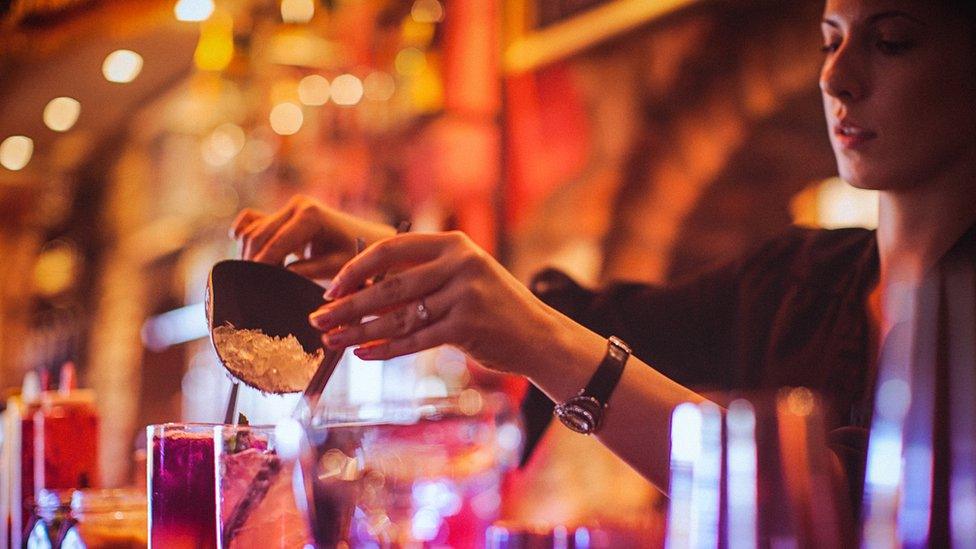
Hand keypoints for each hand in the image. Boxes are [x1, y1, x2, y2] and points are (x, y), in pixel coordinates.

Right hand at [230, 195, 394, 278]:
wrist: (365, 239)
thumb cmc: (354, 255)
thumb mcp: (333, 267)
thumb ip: (304, 272)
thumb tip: (275, 280)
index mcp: (310, 216)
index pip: (275, 244)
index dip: (261, 267)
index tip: (251, 288)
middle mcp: (296, 205)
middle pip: (257, 236)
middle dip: (251, 262)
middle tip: (250, 287)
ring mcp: (287, 207)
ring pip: (251, 231)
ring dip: (248, 254)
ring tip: (258, 278)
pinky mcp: (281, 213)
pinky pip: (251, 222)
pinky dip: (244, 238)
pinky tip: (250, 259)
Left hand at [307, 231, 581, 375]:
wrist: (538, 336)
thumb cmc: (493, 308)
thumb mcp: (463, 277)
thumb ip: (422, 276)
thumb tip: (362, 290)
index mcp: (453, 244)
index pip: (390, 248)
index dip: (355, 267)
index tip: (330, 287)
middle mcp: (459, 263)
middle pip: (388, 286)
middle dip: (348, 305)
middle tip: (317, 318)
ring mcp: (464, 294)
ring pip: (397, 316)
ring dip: (359, 331)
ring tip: (332, 341)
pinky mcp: (467, 326)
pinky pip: (415, 340)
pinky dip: (385, 349)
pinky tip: (363, 354)